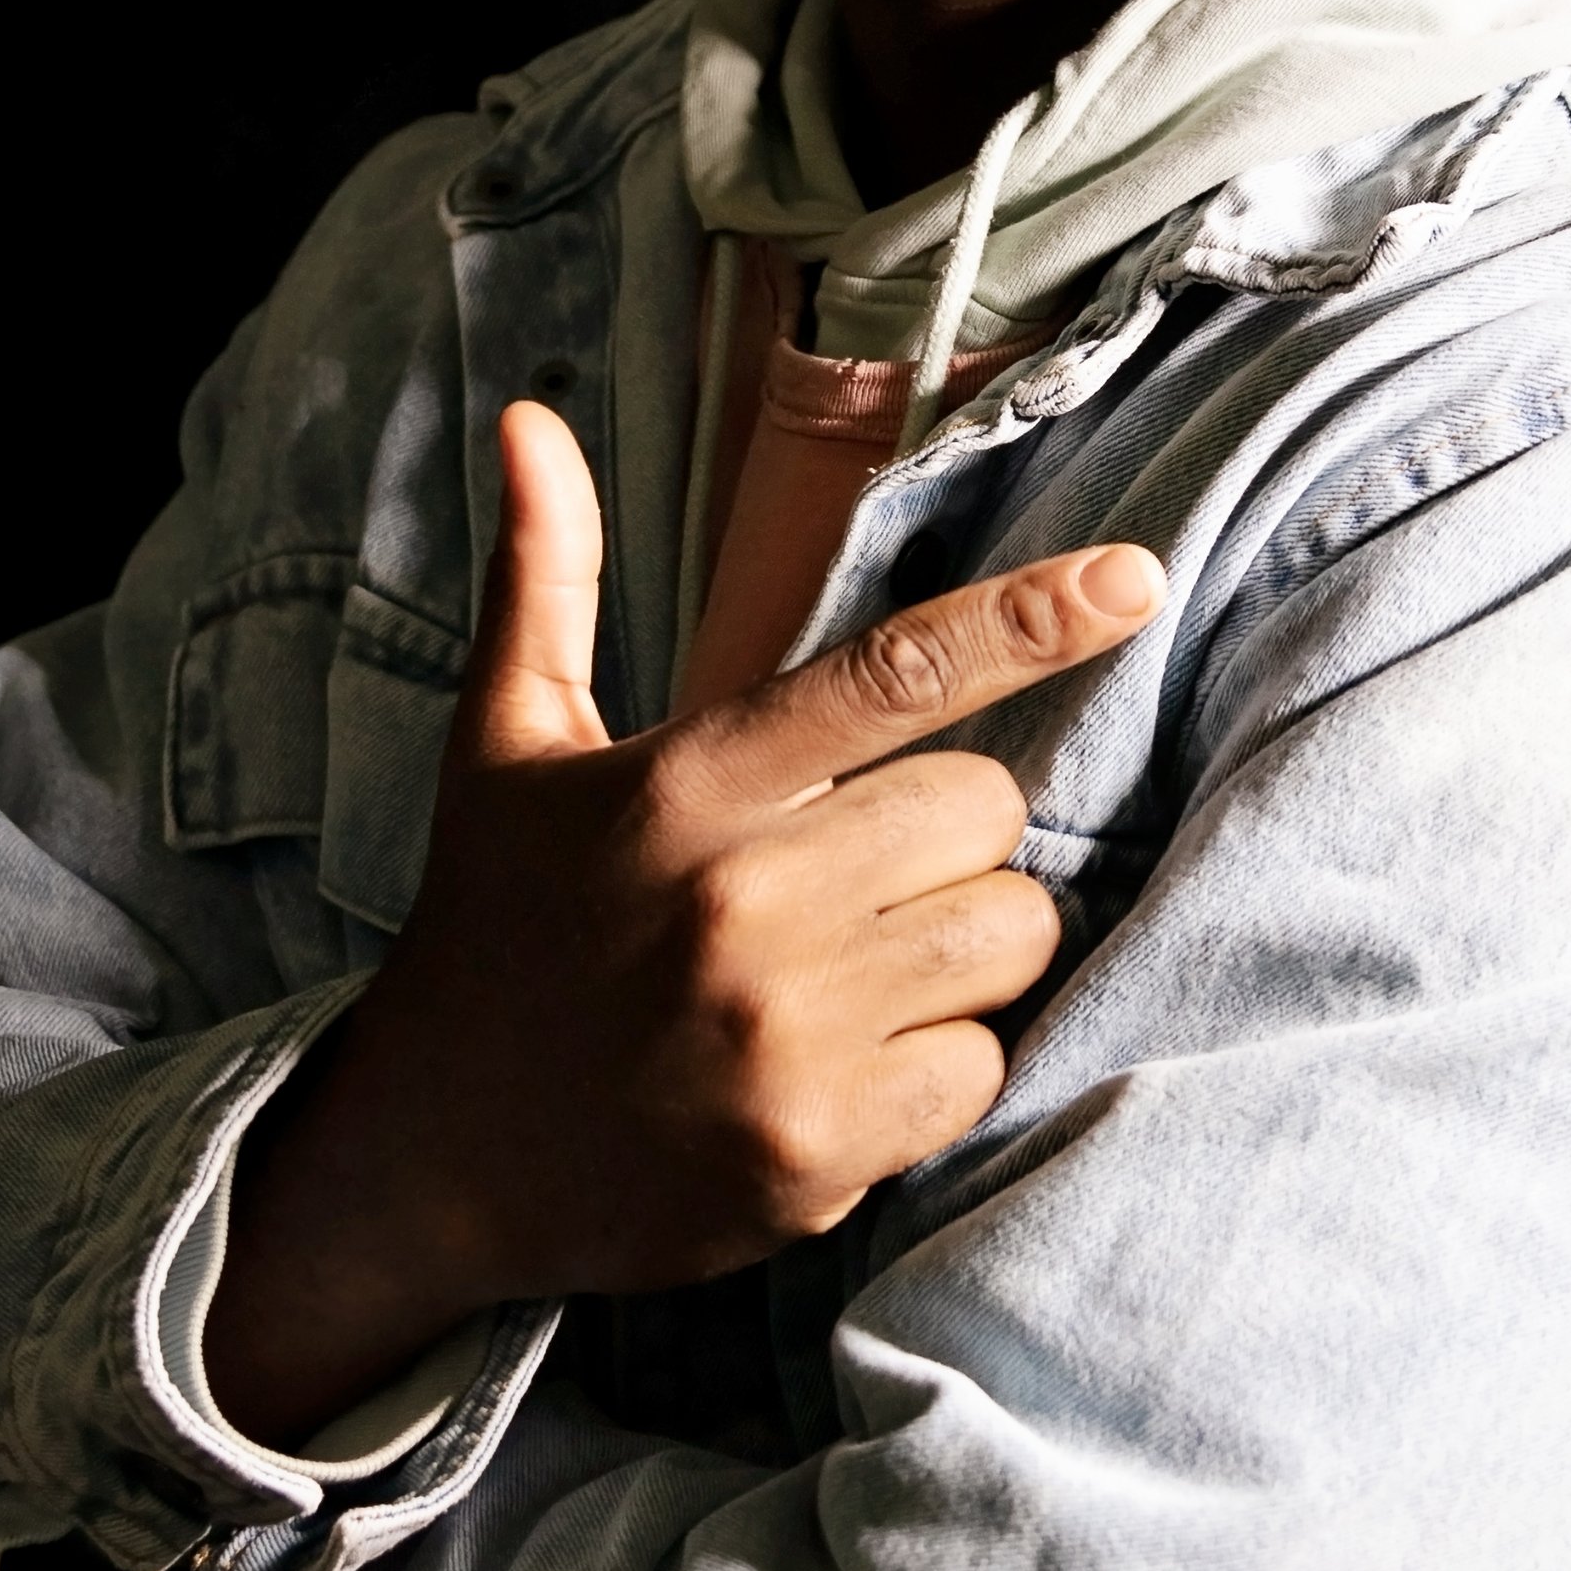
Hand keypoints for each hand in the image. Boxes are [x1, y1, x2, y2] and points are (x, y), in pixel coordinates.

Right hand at [205, 403, 1163, 1444]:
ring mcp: (783, 1033)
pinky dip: (939, 1065)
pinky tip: (844, 1065)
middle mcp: (739, 902)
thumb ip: (548, 575)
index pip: (893, 675)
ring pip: (1008, 937)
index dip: (1029, 620)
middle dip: (952, 834)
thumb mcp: (504, 746)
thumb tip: (533, 413)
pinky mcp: (816, 1149)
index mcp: (682, 786)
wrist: (434, 1156)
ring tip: (855, 967)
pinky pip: (982, 1068)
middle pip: (986, 810)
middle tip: (855, 871)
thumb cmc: (493, 927)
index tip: (1135, 580)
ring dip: (964, 944)